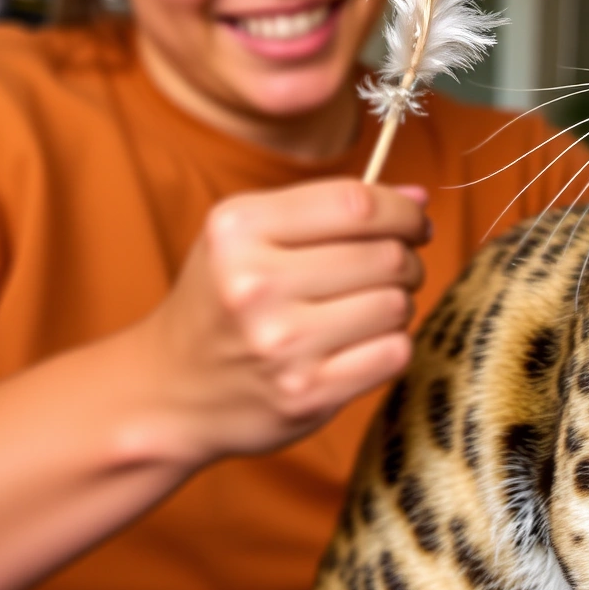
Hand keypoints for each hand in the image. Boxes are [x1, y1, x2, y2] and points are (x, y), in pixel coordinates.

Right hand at [122, 178, 429, 464]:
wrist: (169, 392)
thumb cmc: (222, 301)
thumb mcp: (250, 235)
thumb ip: (331, 207)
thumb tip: (419, 196)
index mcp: (238, 229)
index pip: (358, 204)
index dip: (404, 211)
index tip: (414, 222)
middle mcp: (254, 284)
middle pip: (385, 255)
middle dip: (406, 258)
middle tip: (397, 267)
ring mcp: (281, 344)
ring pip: (396, 305)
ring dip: (400, 303)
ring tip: (372, 306)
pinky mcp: (305, 393)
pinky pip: (393, 353)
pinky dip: (392, 344)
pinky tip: (364, 342)